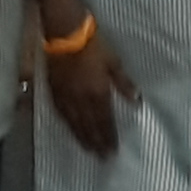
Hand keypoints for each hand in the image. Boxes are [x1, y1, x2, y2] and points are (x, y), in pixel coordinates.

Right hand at [44, 26, 137, 156]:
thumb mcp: (113, 61)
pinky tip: (69, 129)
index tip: (112, 151)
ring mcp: (66, 95)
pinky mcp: (54, 89)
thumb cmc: (94, 43)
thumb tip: (136, 101)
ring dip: (81, 138)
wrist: (65, 31)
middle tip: (101, 158)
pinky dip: (66, 124)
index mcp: (99, 92)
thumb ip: (123, 83)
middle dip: (96, 142)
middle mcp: (82, 99)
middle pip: (89, 126)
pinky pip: (61, 113)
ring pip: (74, 122)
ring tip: (87, 150)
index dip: (109, 137)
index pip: (105, 121)